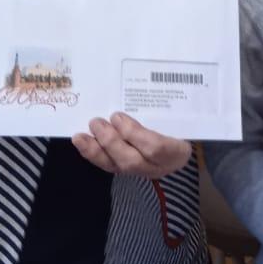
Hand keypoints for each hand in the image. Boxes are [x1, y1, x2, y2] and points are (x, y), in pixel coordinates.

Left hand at [72, 113, 192, 177]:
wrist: (182, 147)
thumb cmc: (182, 126)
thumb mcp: (180, 117)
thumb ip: (163, 109)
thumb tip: (138, 92)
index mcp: (177, 150)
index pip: (156, 147)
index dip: (133, 134)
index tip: (117, 116)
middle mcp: (160, 166)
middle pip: (132, 161)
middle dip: (110, 142)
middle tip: (96, 122)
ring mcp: (143, 171)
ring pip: (118, 167)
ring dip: (96, 151)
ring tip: (80, 136)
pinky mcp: (129, 171)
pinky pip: (110, 166)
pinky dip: (94, 155)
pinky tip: (82, 144)